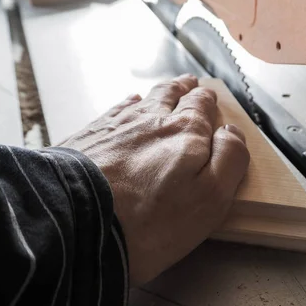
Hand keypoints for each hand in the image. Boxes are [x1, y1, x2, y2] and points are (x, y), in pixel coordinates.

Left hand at [59, 74, 249, 285]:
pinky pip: (113, 111)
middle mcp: (152, 119)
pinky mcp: (87, 137)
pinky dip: (126, 104)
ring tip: (167, 88)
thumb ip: (230, 158)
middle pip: (171, 95)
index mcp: (186, 131)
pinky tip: (127, 103)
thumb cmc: (151, 218)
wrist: (75, 222)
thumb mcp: (211, 197)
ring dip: (158, 92)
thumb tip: (230, 130)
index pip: (201, 105)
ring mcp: (116, 126)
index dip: (207, 100)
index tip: (210, 96)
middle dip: (184, 88)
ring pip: (143, 99)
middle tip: (190, 83)